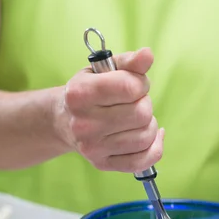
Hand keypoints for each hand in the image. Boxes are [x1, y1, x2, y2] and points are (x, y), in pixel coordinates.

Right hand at [57, 48, 163, 172]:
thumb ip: (128, 61)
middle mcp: (83, 123)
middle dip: (145, 104)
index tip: (135, 84)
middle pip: (141, 114)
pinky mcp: (102, 164)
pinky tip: (151, 136)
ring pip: (145, 137)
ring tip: (136, 119)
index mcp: (80, 94)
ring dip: (149, 125)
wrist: (64, 121)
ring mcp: (92, 147)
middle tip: (134, 102)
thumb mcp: (103, 70)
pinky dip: (155, 147)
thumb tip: (147, 55)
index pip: (129, 87)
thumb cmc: (90, 91)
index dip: (141, 83)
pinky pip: (144, 160)